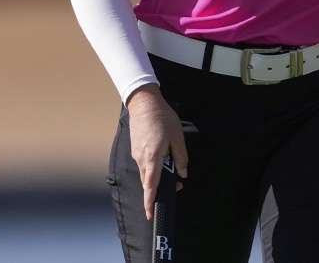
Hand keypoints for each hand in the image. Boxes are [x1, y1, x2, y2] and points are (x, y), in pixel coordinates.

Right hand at [125, 84, 188, 219]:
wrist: (143, 103)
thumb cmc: (162, 118)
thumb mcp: (177, 137)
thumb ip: (181, 157)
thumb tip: (183, 173)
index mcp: (153, 157)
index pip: (151, 186)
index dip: (150, 201)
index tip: (150, 214)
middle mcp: (142, 159)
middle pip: (149, 182)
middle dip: (159, 189)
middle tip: (176, 186)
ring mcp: (136, 154)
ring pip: (147, 173)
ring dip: (157, 177)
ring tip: (172, 169)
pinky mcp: (135, 149)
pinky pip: (144, 164)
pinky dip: (153, 168)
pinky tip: (162, 158)